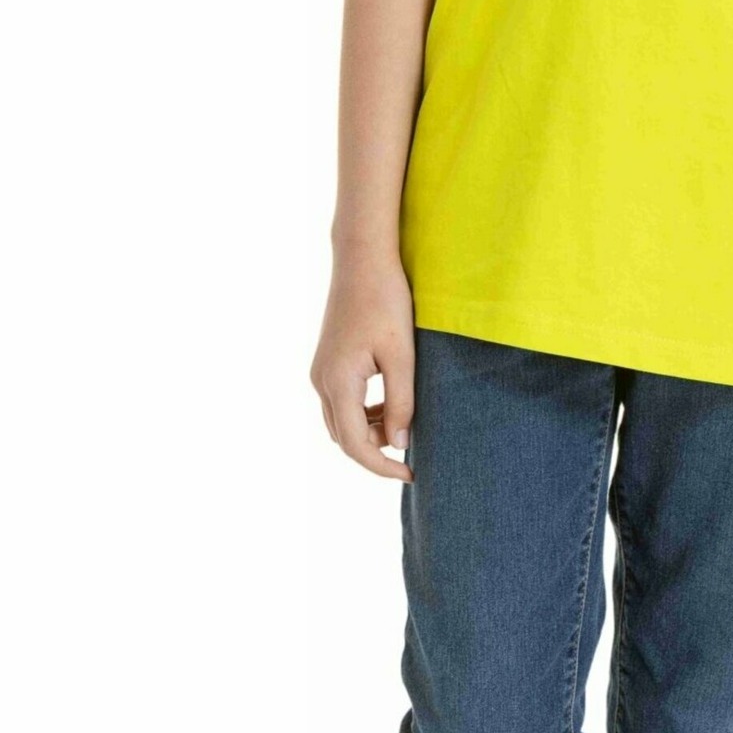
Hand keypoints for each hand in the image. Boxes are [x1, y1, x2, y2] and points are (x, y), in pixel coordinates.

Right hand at [309, 255, 415, 481]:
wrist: (362, 259)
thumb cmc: (386, 301)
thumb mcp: (401, 354)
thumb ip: (401, 402)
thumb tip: (400, 445)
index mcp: (337, 383)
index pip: (355, 445)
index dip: (382, 466)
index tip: (411, 473)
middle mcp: (321, 381)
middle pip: (344, 438)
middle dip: (376, 451)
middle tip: (412, 452)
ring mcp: (320, 371)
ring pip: (341, 421)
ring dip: (370, 431)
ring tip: (405, 423)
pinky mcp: (327, 361)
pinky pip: (341, 402)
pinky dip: (363, 413)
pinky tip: (390, 404)